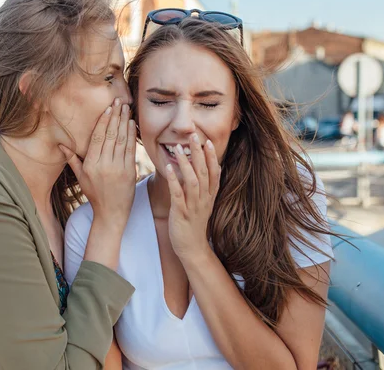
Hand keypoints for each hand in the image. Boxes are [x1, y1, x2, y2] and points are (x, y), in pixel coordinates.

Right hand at [60, 99, 136, 227]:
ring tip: (126, 108)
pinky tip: (132, 124)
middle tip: (118, 102)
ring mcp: (118, 168)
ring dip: (124, 122)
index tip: (107, 109)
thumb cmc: (95, 195)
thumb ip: (73, 160)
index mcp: (91, 164)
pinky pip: (131, 150)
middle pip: (110, 135)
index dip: (103, 121)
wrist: (111, 213)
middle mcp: (104, 165)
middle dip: (115, 117)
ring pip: (122, 140)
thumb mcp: (81, 178)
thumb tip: (61, 145)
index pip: (97, 138)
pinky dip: (132, 136)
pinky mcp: (130, 171)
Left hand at [165, 134, 220, 259]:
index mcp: (210, 196)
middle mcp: (204, 199)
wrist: (192, 248)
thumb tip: (205, 169)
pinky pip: (178, 194)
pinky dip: (174, 180)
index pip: (215, 172)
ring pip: (192, 181)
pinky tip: (168, 168)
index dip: (212, 157)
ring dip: (186, 163)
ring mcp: (194, 206)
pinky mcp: (182, 213)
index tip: (207, 141)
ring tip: (178, 148)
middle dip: (199, 153)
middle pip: (204, 172)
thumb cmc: (194, 224)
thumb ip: (204, 187)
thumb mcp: (203, 204)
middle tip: (193, 136)